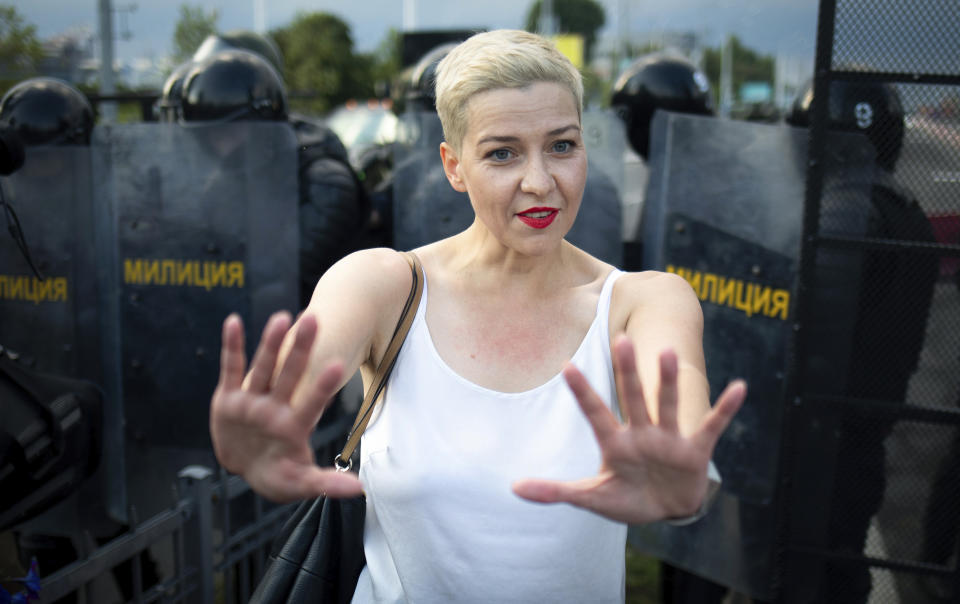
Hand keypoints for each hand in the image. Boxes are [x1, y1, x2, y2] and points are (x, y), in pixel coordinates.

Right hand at [210, 312, 363, 501]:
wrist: (246, 468)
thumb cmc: (277, 475)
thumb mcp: (299, 483)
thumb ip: (325, 484)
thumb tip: (359, 489)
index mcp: (294, 426)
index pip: (312, 403)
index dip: (322, 386)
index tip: (338, 365)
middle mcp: (275, 407)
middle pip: (290, 374)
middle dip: (300, 349)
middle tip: (313, 319)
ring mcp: (253, 400)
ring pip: (264, 367)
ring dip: (271, 343)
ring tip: (282, 317)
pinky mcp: (230, 398)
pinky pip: (232, 368)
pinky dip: (232, 346)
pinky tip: (233, 322)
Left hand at [512, 334, 745, 523]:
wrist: (665, 510)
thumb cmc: (626, 498)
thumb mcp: (590, 498)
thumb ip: (556, 491)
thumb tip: (513, 487)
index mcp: (615, 443)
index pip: (595, 412)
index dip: (581, 392)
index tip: (565, 366)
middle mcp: (642, 433)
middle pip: (632, 397)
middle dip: (627, 372)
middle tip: (621, 340)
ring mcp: (669, 439)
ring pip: (668, 404)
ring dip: (669, 381)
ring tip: (669, 351)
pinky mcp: (695, 451)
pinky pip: (711, 426)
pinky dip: (724, 409)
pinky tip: (739, 388)